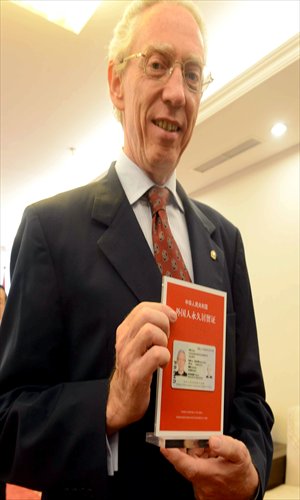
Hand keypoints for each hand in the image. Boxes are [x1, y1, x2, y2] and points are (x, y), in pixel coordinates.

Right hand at [106, 302, 176, 433]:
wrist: (121, 401)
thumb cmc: (136, 370)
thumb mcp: (137, 347)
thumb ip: (148, 331)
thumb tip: (172, 318)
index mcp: (125, 332)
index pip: (142, 308)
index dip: (161, 308)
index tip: (173, 317)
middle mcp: (124, 341)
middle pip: (146, 315)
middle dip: (164, 322)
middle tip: (168, 336)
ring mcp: (128, 357)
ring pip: (150, 331)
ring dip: (164, 340)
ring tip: (164, 351)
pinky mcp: (136, 374)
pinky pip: (157, 355)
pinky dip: (165, 357)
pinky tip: (162, 366)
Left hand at [160, 435, 258, 499]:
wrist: (248, 491)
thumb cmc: (242, 473)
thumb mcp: (240, 455)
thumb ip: (227, 446)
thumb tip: (212, 440)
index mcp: (208, 474)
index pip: (184, 465)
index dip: (172, 454)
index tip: (163, 444)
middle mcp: (200, 484)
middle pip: (185, 462)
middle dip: (186, 446)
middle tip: (192, 434)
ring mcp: (199, 487)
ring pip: (189, 465)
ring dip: (194, 453)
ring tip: (209, 447)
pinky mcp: (199, 488)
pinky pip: (193, 470)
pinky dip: (198, 460)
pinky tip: (209, 455)